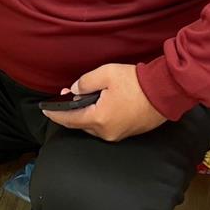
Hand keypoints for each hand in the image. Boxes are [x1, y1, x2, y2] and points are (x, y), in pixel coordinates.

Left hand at [42, 63, 166, 141]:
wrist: (164, 92)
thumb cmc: (136, 82)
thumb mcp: (106, 74)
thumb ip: (85, 82)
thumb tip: (74, 91)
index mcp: (99, 119)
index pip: (69, 119)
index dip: (55, 115)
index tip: (45, 111)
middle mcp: (106, 132)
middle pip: (81, 124)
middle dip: (71, 112)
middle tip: (66, 96)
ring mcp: (118, 135)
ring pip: (94, 126)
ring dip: (86, 115)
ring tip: (83, 99)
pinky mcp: (128, 133)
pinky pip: (106, 127)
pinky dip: (99, 117)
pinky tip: (100, 105)